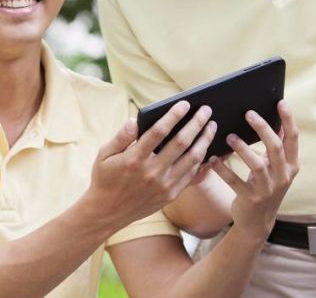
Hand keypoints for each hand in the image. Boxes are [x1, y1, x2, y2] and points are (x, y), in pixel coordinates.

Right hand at [86, 101, 216, 229]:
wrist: (107, 212)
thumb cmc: (105, 178)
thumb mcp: (104, 154)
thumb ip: (121, 136)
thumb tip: (135, 120)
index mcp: (134, 159)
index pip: (158, 131)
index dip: (173, 115)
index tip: (185, 104)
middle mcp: (152, 172)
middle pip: (181, 142)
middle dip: (196, 123)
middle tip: (206, 110)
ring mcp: (164, 185)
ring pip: (192, 159)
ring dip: (204, 140)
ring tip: (211, 126)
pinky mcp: (171, 195)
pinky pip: (191, 175)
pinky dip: (201, 161)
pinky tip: (206, 149)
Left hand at [209, 100, 298, 241]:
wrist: (257, 221)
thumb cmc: (264, 186)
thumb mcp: (275, 168)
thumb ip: (276, 147)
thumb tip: (276, 119)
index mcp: (291, 166)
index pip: (293, 139)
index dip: (288, 120)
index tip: (280, 102)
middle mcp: (283, 177)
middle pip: (276, 148)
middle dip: (263, 129)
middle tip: (248, 114)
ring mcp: (268, 190)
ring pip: (257, 165)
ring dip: (242, 149)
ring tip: (229, 137)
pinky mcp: (251, 199)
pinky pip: (236, 182)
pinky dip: (224, 170)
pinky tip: (213, 159)